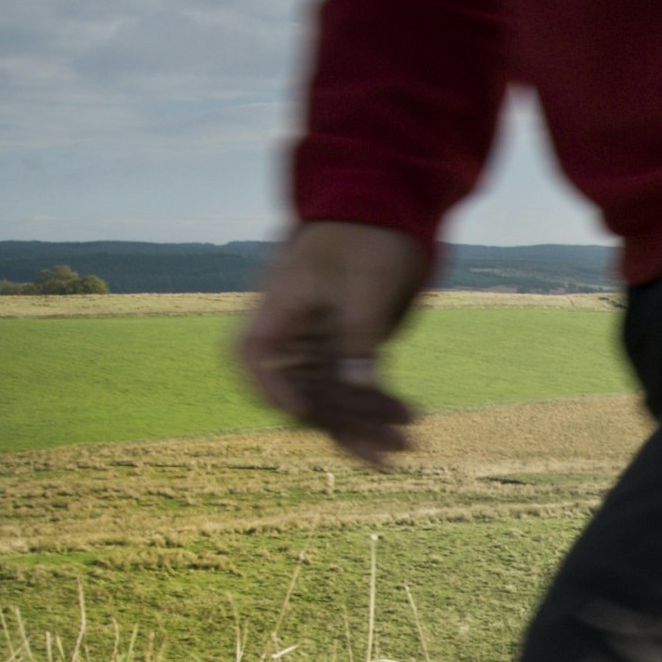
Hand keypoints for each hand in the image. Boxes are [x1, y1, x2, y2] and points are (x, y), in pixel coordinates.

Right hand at [235, 220, 429, 463]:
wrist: (383, 213)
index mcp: (281, 305)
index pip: (254, 354)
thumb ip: (358, 334)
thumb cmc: (365, 237)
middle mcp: (294, 330)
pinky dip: (376, 404)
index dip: (270, 386)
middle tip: (390, 447)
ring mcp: (319, 343)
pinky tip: (407, 420)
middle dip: (342, 423)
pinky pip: (353, 386)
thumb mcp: (365, 283)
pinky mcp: (346, 349)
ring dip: (365, 422)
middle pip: (302, 389)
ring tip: (407, 445)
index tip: (300, 411)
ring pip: (332, 396)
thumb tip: (357, 385)